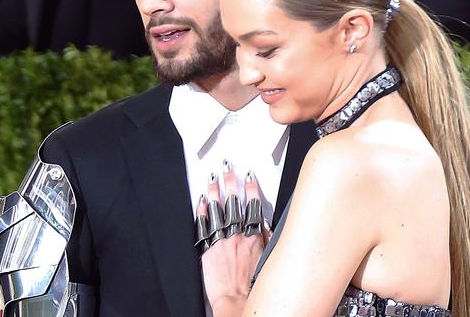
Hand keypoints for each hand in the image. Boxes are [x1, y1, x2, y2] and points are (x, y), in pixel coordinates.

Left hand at [197, 164, 269, 316]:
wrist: (238, 302)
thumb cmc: (254, 286)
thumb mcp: (268, 257)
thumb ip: (265, 237)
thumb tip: (263, 223)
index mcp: (253, 237)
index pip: (252, 206)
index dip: (250, 188)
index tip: (248, 176)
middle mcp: (237, 236)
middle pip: (233, 203)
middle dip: (231, 183)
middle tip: (228, 168)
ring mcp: (221, 241)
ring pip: (218, 211)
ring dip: (215, 192)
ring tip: (213, 178)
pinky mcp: (208, 250)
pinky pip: (203, 226)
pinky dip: (202, 212)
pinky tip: (201, 201)